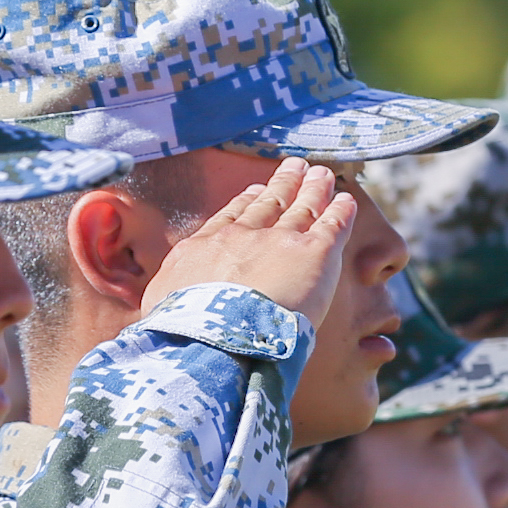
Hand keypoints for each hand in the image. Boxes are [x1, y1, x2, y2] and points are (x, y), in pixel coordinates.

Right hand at [140, 157, 353, 330]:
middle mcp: (242, 238)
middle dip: (283, 184)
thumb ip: (169, 301)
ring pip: (302, 207)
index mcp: (204, 249)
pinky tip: (347, 201)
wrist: (213, 340)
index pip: (231, 219)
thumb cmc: (182, 336)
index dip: (247, 202)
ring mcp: (279, 242)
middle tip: (294, 167)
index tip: (255, 191)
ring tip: (322, 175)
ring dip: (314, 189)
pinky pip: (331, 225)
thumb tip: (160, 313)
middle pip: (269, 204)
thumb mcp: (160, 309)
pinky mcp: (313, 254)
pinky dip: (341, 211)